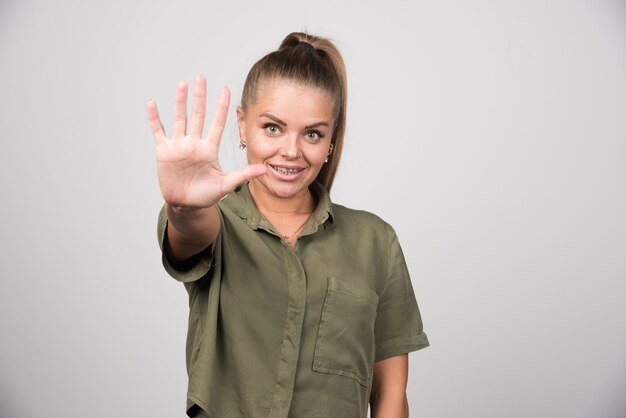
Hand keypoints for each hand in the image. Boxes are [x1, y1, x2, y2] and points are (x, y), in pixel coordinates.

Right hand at [147, 75, 265, 208]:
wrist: (186, 204)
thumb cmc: (206, 195)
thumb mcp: (226, 184)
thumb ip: (243, 175)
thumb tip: (264, 169)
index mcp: (209, 149)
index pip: (217, 123)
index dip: (221, 106)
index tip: (225, 88)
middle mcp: (194, 143)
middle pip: (198, 115)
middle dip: (200, 96)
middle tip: (201, 77)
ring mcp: (179, 145)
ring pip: (180, 118)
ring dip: (180, 101)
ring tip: (182, 84)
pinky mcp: (164, 151)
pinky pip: (158, 131)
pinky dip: (154, 118)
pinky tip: (152, 103)